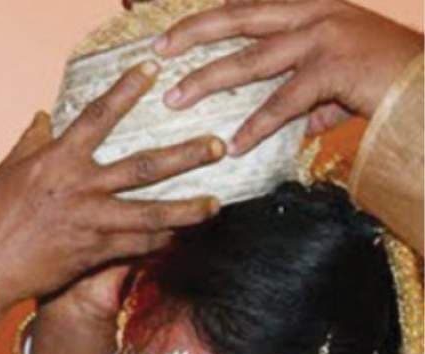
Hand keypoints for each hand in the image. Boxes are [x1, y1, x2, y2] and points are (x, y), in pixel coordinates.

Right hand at [0, 61, 223, 323]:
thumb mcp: (4, 173)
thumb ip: (30, 143)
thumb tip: (42, 118)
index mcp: (55, 160)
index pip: (98, 116)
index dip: (126, 90)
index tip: (150, 71)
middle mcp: (79, 188)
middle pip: (144, 166)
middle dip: (186, 155)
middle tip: (217, 145)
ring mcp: (89, 222)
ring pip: (151, 213)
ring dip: (187, 209)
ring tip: (214, 204)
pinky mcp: (92, 253)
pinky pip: (135, 246)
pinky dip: (157, 241)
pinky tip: (175, 236)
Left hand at [156, 0, 423, 154]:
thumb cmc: (389, 80)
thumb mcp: (339, 75)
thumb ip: (306, 94)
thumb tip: (286, 125)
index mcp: (312, 7)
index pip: (249, 5)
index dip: (209, 16)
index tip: (170, 29)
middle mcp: (315, 13)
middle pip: (240, 17)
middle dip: (194, 32)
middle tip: (158, 49)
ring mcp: (326, 38)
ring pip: (252, 60)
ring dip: (208, 80)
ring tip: (175, 100)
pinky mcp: (336, 69)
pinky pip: (284, 102)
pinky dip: (256, 126)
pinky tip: (235, 145)